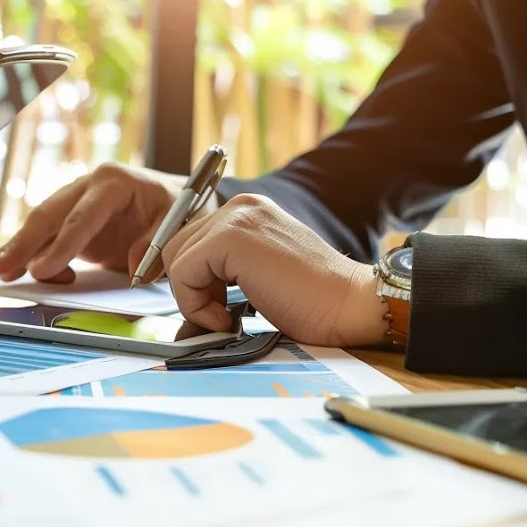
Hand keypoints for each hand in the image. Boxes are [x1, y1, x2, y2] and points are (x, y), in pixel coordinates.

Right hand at [0, 164, 185, 282]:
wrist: (186, 200)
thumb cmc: (184, 209)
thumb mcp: (181, 224)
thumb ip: (155, 244)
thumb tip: (132, 267)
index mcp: (114, 181)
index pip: (81, 217)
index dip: (61, 246)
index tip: (42, 270)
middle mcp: (89, 185)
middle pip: (49, 215)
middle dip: (22, 244)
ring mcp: (79, 201)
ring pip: (42, 224)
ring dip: (19, 249)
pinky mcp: (75, 220)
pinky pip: (49, 236)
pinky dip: (34, 255)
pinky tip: (18, 272)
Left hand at [162, 194, 387, 347]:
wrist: (349, 305)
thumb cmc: (314, 302)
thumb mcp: (260, 276)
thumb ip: (225, 272)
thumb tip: (185, 294)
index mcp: (248, 212)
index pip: (191, 242)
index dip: (194, 282)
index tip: (216, 309)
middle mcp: (241, 207)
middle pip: (177, 248)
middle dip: (191, 290)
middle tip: (223, 317)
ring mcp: (236, 218)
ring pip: (176, 259)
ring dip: (194, 299)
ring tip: (228, 319)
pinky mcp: (231, 238)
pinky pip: (183, 273)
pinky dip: (195, 304)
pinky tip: (228, 319)